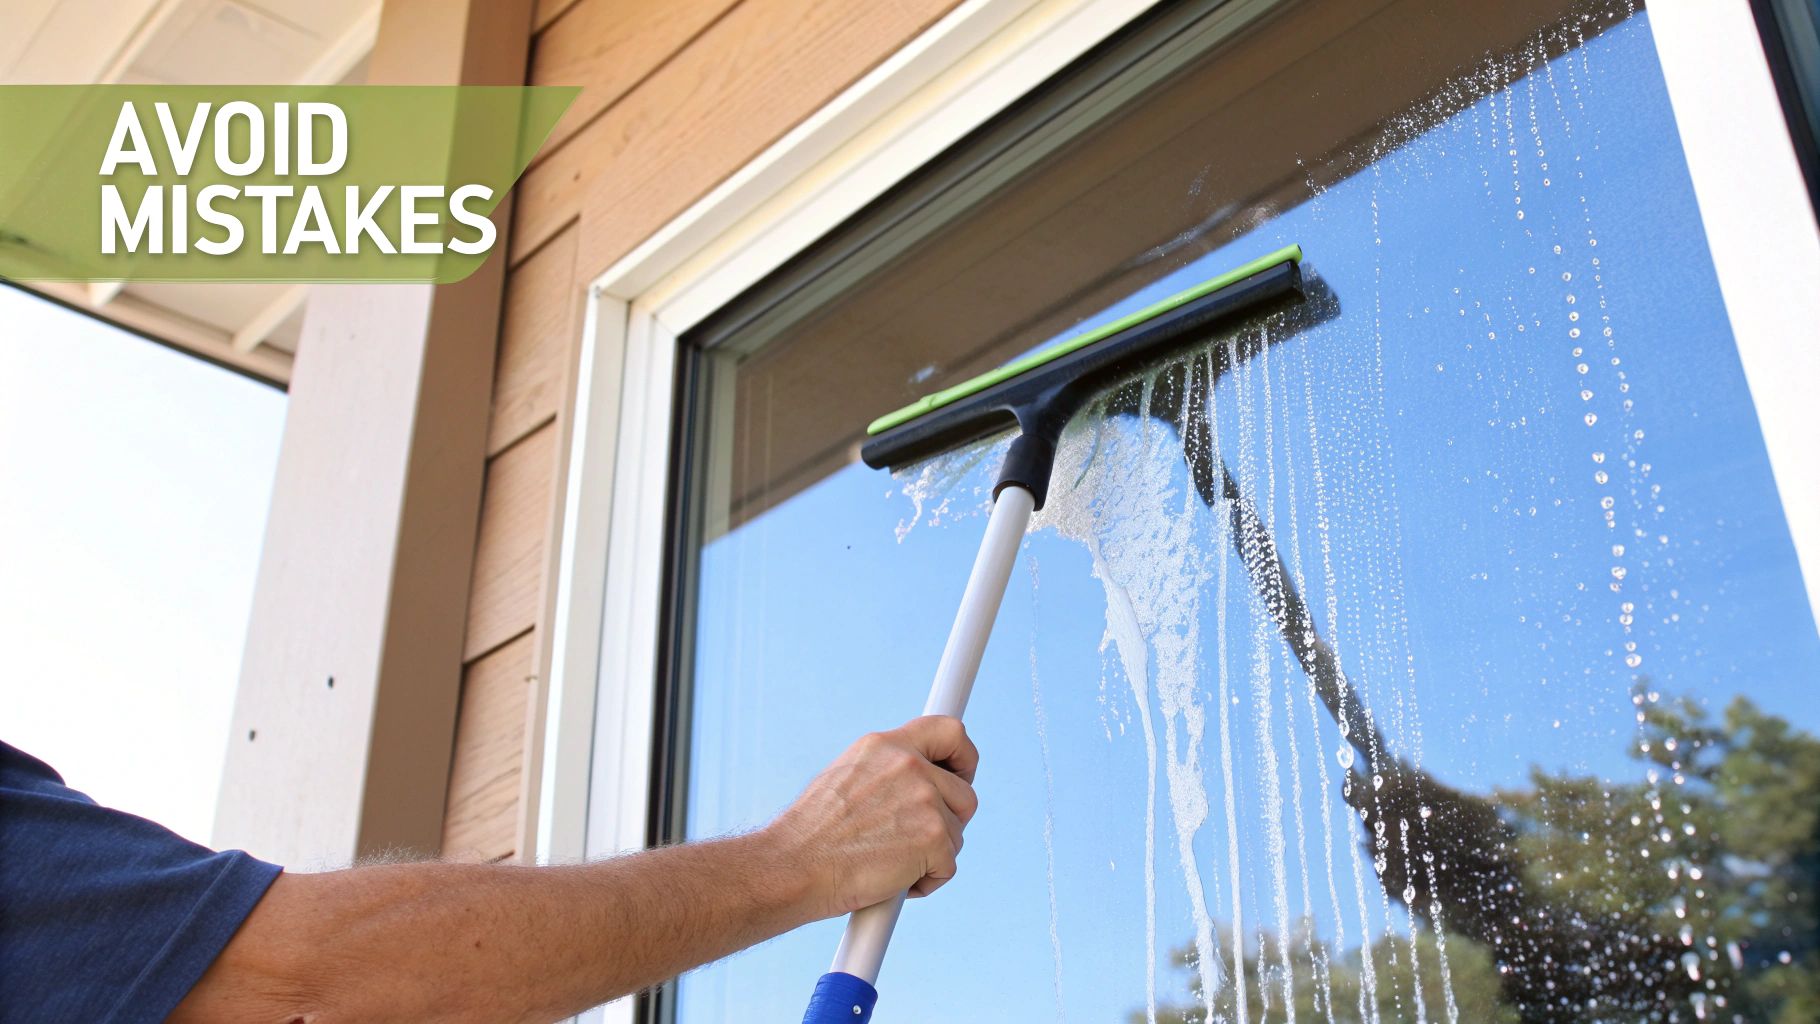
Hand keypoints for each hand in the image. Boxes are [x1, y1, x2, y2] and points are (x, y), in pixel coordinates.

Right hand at [764, 716, 979, 919]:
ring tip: (891, 863)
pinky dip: (926, 882)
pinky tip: (893, 883)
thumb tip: (915, 788)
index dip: (964, 757)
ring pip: (957, 834)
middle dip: (952, 820)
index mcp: (885, 745)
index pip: (949, 731)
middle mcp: (909, 765)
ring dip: (933, 855)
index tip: (962, 776)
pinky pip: (948, 866)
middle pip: (965, 793)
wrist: (793, 866)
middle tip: (926, 839)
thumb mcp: (846, 779)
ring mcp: (925, 800)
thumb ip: (886, 775)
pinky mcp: (933, 838)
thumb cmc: (811, 836)